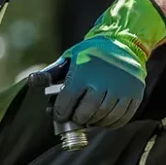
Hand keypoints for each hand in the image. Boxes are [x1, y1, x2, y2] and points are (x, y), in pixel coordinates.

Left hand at [29, 0, 165, 130]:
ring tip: (89, 118)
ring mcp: (122, 89)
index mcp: (83, 73)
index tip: (60, 115)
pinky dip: (112, 123)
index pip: (67, 102)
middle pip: (87, 112)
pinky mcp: (135, 94)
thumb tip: (30, 81)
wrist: (123, 42)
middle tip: (75, 118)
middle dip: (77, 119)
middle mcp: (103, 82)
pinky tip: (105, 119)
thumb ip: (50, 73)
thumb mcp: (68, 58)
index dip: (60, 113)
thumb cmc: (91, 53)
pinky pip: (122, 117)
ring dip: (95, 122)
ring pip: (105, 117)